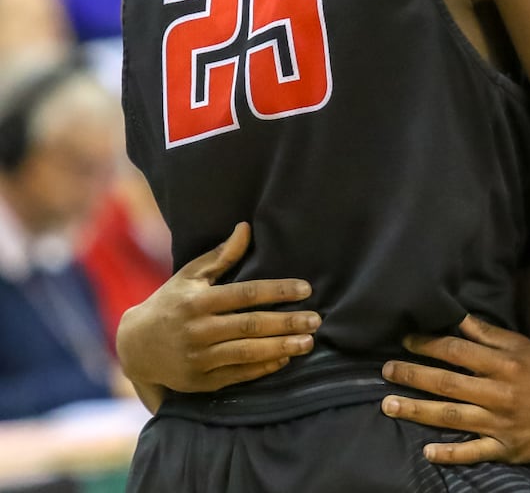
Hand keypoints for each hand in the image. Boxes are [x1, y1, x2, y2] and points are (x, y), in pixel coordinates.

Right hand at [116, 222, 320, 394]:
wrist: (134, 347)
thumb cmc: (170, 303)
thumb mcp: (190, 275)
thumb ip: (221, 256)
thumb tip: (246, 227)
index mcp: (198, 301)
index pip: (246, 294)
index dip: (278, 291)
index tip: (306, 289)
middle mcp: (198, 330)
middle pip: (251, 325)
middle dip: (286, 322)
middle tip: (316, 320)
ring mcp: (198, 358)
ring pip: (247, 352)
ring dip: (281, 347)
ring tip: (309, 342)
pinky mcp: (199, 381)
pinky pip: (237, 374)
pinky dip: (263, 368)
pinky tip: (285, 359)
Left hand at [380, 314, 529, 463]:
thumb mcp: (520, 344)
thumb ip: (487, 334)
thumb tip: (458, 317)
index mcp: (502, 363)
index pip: (457, 351)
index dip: (429, 344)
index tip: (405, 340)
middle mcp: (498, 392)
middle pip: (447, 383)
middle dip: (413, 376)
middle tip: (386, 371)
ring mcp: (500, 422)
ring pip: (453, 416)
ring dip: (418, 411)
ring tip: (389, 405)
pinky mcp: (505, 447)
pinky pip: (474, 451)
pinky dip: (450, 452)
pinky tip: (427, 450)